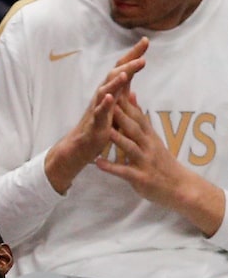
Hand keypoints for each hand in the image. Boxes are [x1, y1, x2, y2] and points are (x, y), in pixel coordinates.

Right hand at [41, 40, 146, 193]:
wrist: (79, 149)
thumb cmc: (97, 131)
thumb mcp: (114, 113)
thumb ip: (122, 100)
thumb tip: (132, 88)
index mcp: (110, 94)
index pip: (123, 70)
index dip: (134, 55)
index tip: (147, 40)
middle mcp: (102, 97)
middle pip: (115, 75)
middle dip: (128, 63)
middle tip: (143, 54)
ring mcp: (97, 110)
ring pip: (105, 91)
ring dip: (115, 82)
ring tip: (127, 73)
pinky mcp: (95, 124)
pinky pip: (98, 112)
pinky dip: (104, 104)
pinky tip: (110, 97)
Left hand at [97, 89, 227, 234]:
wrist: (180, 187)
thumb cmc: (161, 161)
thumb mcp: (152, 138)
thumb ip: (139, 118)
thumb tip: (131, 94)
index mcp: (148, 136)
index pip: (136, 116)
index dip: (125, 103)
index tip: (114, 90)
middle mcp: (147, 146)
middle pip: (134, 128)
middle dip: (121, 115)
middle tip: (107, 102)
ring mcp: (144, 161)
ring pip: (130, 148)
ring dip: (117, 139)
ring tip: (103, 131)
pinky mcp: (140, 177)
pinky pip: (124, 171)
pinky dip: (111, 167)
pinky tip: (97, 163)